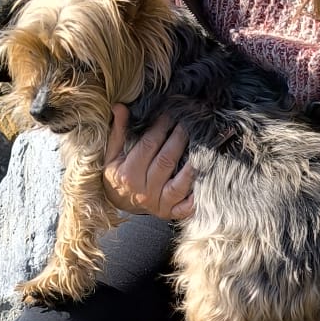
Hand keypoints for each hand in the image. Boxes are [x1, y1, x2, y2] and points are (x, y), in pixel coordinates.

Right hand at [104, 105, 194, 219]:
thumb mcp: (112, 155)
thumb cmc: (117, 175)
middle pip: (166, 161)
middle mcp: (143, 191)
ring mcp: (158, 204)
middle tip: (189, 122)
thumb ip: (118, 132)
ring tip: (203, 147)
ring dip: (192, 166)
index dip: (160, 127)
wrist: (117, 205)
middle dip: (179, 138)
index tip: (170, 114)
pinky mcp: (170, 213)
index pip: (148, 145)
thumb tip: (120, 107)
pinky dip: (197, 197)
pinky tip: (207, 182)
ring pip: (180, 184)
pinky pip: (187, 207)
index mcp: (128, 174)